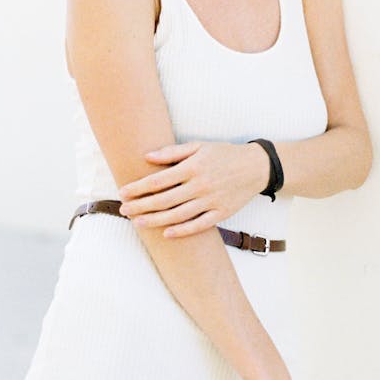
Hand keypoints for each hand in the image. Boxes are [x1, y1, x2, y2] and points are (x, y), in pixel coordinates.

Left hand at [117, 140, 270, 237]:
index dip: (138, 187)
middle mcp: (201, 185)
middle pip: (164, 200)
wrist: (256, 166)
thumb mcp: (199, 146)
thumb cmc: (224, 154)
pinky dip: (182, 231)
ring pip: (178, 215)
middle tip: (123, 210)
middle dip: (140, 206)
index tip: (123, 192)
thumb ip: (173, 151)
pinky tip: (166, 234)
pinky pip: (199, 225)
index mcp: (193, 166)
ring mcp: (212, 201)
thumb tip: (147, 156)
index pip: (158, 180)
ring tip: (137, 223)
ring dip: (155, 220)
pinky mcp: (222, 213)